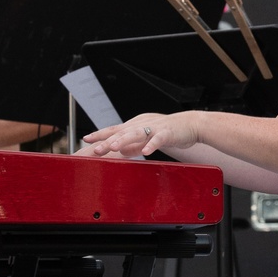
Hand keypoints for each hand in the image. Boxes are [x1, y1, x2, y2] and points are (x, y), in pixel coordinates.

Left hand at [80, 112, 201, 158]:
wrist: (191, 125)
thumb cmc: (168, 132)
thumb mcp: (146, 138)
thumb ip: (133, 145)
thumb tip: (119, 152)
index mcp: (136, 125)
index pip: (114, 130)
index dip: (100, 135)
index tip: (86, 139)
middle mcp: (142, 124)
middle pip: (121, 132)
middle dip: (107, 141)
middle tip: (94, 149)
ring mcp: (154, 128)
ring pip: (136, 133)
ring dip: (124, 140)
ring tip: (113, 148)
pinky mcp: (167, 133)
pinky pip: (158, 139)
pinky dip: (152, 145)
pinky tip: (146, 152)